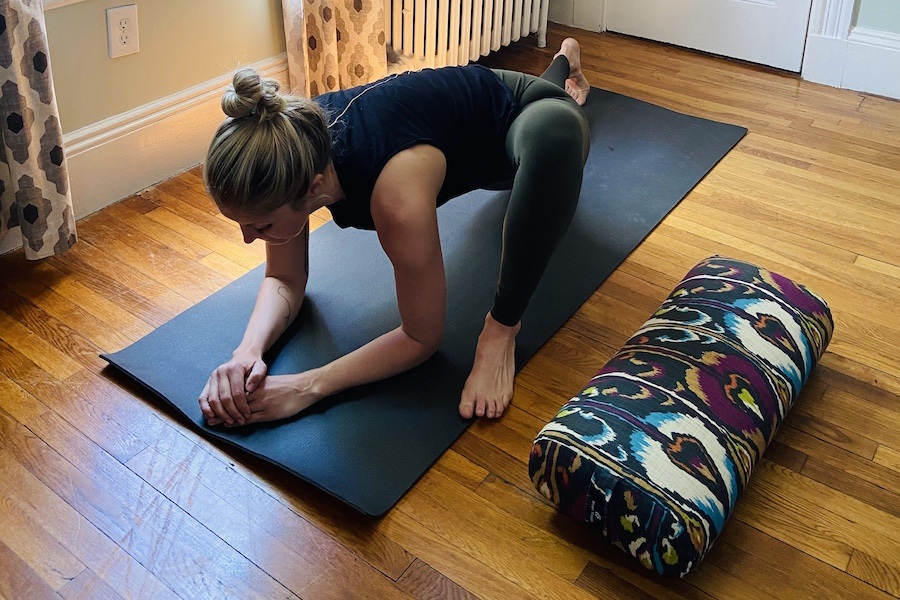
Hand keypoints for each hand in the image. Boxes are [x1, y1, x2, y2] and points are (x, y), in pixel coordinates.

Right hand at [198, 352, 267, 425]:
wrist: (243, 356)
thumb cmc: (253, 364)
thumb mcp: (261, 366)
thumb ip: (257, 376)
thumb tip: (249, 389)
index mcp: (234, 368)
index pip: (237, 393)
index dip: (242, 406)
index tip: (247, 415)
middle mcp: (221, 372)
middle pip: (224, 398)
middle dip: (232, 412)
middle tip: (240, 421)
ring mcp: (213, 377)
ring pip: (213, 399)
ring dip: (220, 413)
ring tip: (229, 422)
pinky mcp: (208, 382)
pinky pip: (203, 397)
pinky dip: (205, 408)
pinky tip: (211, 417)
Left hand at [205, 371, 324, 426]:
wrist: (303, 388)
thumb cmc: (288, 386)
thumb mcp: (269, 383)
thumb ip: (257, 387)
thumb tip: (245, 393)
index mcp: (256, 385)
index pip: (234, 393)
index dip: (222, 400)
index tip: (212, 405)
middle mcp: (256, 393)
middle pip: (233, 402)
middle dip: (219, 410)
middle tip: (207, 415)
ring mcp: (261, 403)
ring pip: (238, 412)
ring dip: (225, 418)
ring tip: (213, 422)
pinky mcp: (268, 413)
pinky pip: (249, 419)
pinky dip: (238, 422)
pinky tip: (230, 425)